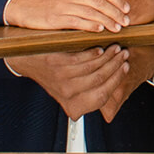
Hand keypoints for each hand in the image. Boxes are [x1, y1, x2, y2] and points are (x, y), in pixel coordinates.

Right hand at [4, 0, 132, 31]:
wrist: (23, 6)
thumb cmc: (47, 0)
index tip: (127, 8)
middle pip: (101, 1)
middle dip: (116, 12)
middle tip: (127, 21)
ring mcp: (64, 4)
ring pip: (92, 11)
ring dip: (108, 21)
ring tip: (118, 28)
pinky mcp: (57, 17)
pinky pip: (78, 21)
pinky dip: (91, 25)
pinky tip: (100, 30)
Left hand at [5, 46, 130, 119]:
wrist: (27, 62)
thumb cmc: (53, 75)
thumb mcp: (70, 90)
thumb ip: (90, 92)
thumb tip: (115, 86)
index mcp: (74, 105)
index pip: (102, 96)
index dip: (116, 81)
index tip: (125, 67)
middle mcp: (67, 95)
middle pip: (100, 80)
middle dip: (116, 65)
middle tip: (124, 54)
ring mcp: (61, 79)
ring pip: (92, 67)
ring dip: (108, 56)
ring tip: (115, 48)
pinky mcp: (56, 63)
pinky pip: (82, 58)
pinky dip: (94, 52)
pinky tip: (99, 48)